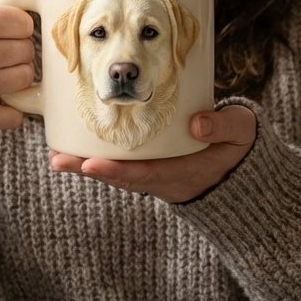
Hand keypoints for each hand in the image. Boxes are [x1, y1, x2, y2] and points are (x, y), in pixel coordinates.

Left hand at [49, 105, 256, 203]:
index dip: (115, 170)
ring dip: (85, 164)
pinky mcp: (151, 164)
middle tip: (56, 160)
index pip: (143, 174)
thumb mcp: (241, 134)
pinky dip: (97, 156)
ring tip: (55, 155)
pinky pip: (121, 162)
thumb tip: (198, 123)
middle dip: (87, 168)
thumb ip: (224, 126)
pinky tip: (75, 144)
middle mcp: (162, 178)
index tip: (90, 165)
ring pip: (116, 171)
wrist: (245, 169)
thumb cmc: (240, 148)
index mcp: (181, 173)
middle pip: (119, 176)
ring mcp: (155, 173)